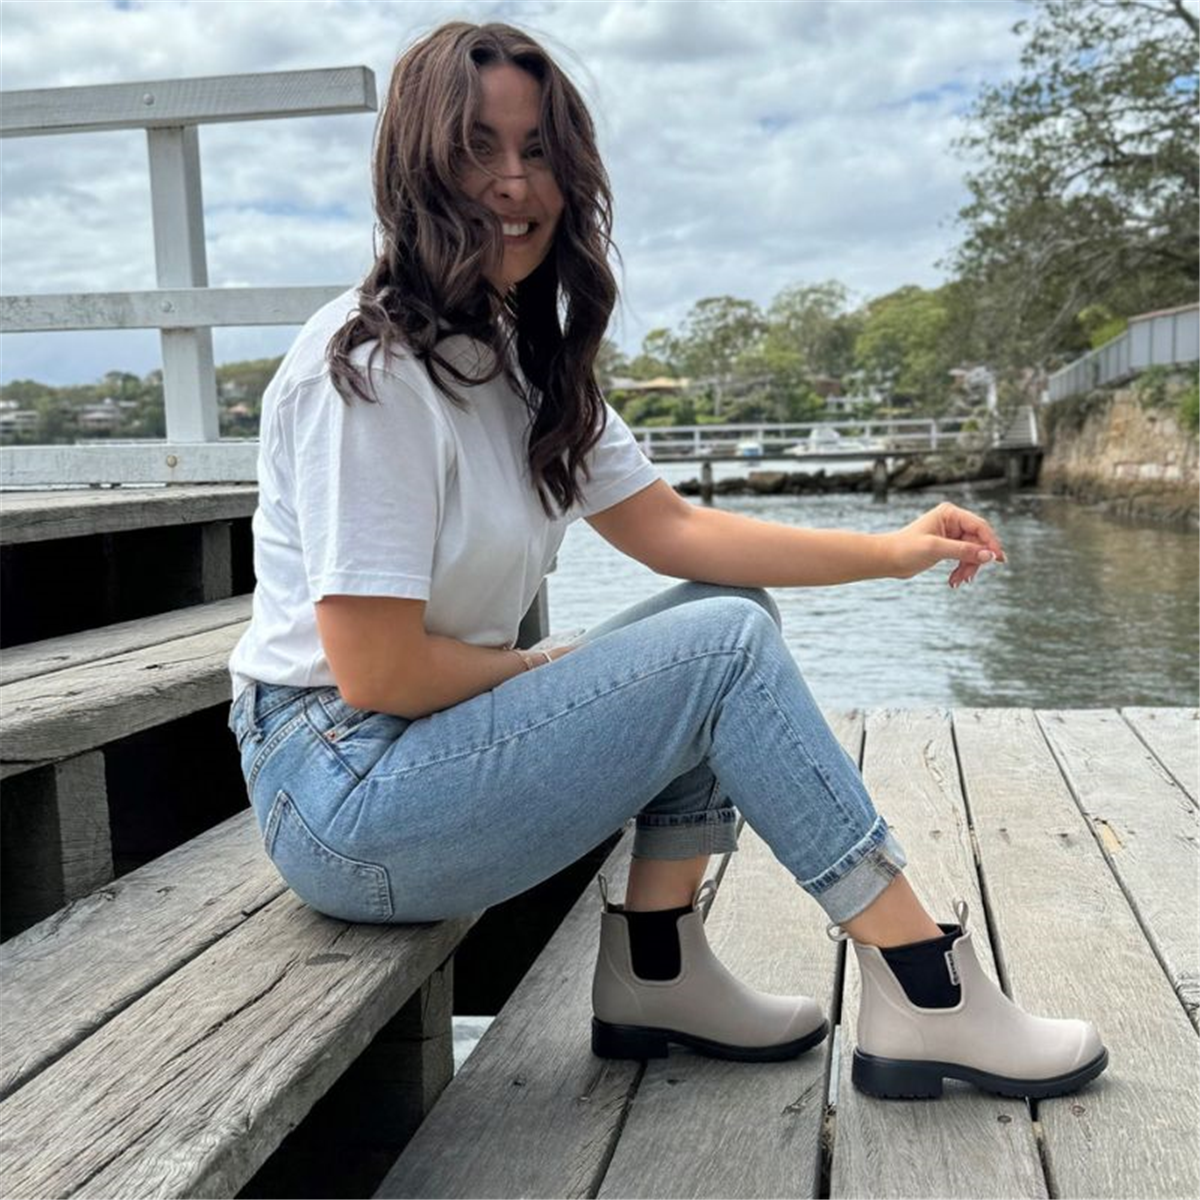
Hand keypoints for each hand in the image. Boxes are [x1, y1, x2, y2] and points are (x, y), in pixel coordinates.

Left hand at [884, 501, 1006, 588]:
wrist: (886, 559)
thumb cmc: (905, 549)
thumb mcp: (935, 549)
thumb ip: (963, 551)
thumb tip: (989, 555)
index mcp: (950, 513)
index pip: (980, 527)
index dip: (991, 543)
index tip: (998, 560)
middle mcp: (952, 521)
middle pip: (978, 541)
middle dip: (975, 560)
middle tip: (967, 578)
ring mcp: (951, 534)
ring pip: (972, 552)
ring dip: (968, 568)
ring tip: (958, 581)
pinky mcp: (947, 546)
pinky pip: (964, 558)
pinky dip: (961, 569)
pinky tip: (954, 581)